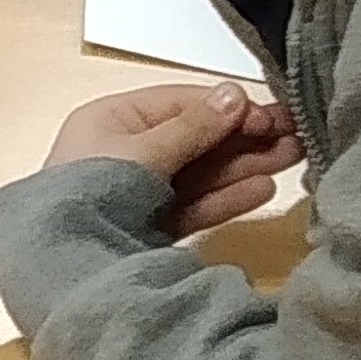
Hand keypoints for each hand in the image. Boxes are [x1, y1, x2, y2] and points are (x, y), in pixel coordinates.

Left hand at [43, 80, 303, 236]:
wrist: (64, 264)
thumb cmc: (89, 192)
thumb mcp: (143, 150)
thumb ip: (192, 127)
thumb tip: (234, 95)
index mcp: (110, 120)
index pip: (179, 104)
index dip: (226, 108)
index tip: (270, 114)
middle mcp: (123, 152)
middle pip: (194, 139)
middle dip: (244, 137)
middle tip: (296, 135)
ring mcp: (137, 192)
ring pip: (199, 172)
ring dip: (244, 164)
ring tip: (293, 156)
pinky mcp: (149, 227)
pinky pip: (193, 205)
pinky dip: (225, 197)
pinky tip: (262, 188)